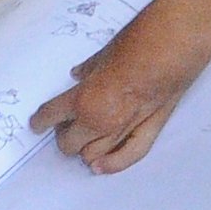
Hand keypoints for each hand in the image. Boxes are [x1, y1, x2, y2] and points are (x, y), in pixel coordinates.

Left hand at [30, 0, 210, 172]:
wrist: (173, 45)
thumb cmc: (138, 42)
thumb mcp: (103, 53)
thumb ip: (88, 70)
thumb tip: (79, 75)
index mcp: (84, 99)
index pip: (52, 116)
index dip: (40, 120)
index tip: (37, 122)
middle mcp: (100, 120)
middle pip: (69, 143)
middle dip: (64, 136)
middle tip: (65, 127)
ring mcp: (124, 129)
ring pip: (94, 155)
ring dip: (84, 149)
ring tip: (84, 139)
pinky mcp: (149, 130)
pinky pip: (127, 157)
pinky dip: (111, 164)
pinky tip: (100, 166)